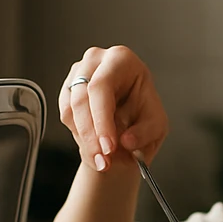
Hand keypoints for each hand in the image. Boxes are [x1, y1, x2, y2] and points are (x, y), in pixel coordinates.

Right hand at [58, 46, 168, 172]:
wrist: (129, 122)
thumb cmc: (144, 115)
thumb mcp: (156, 126)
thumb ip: (145, 133)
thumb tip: (126, 140)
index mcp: (121, 60)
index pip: (102, 87)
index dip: (102, 119)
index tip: (109, 148)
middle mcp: (95, 61)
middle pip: (82, 99)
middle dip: (92, 136)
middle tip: (103, 161)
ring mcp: (78, 73)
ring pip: (70, 111)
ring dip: (85, 140)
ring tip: (104, 160)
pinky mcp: (67, 89)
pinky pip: (66, 117)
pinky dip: (80, 136)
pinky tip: (96, 144)